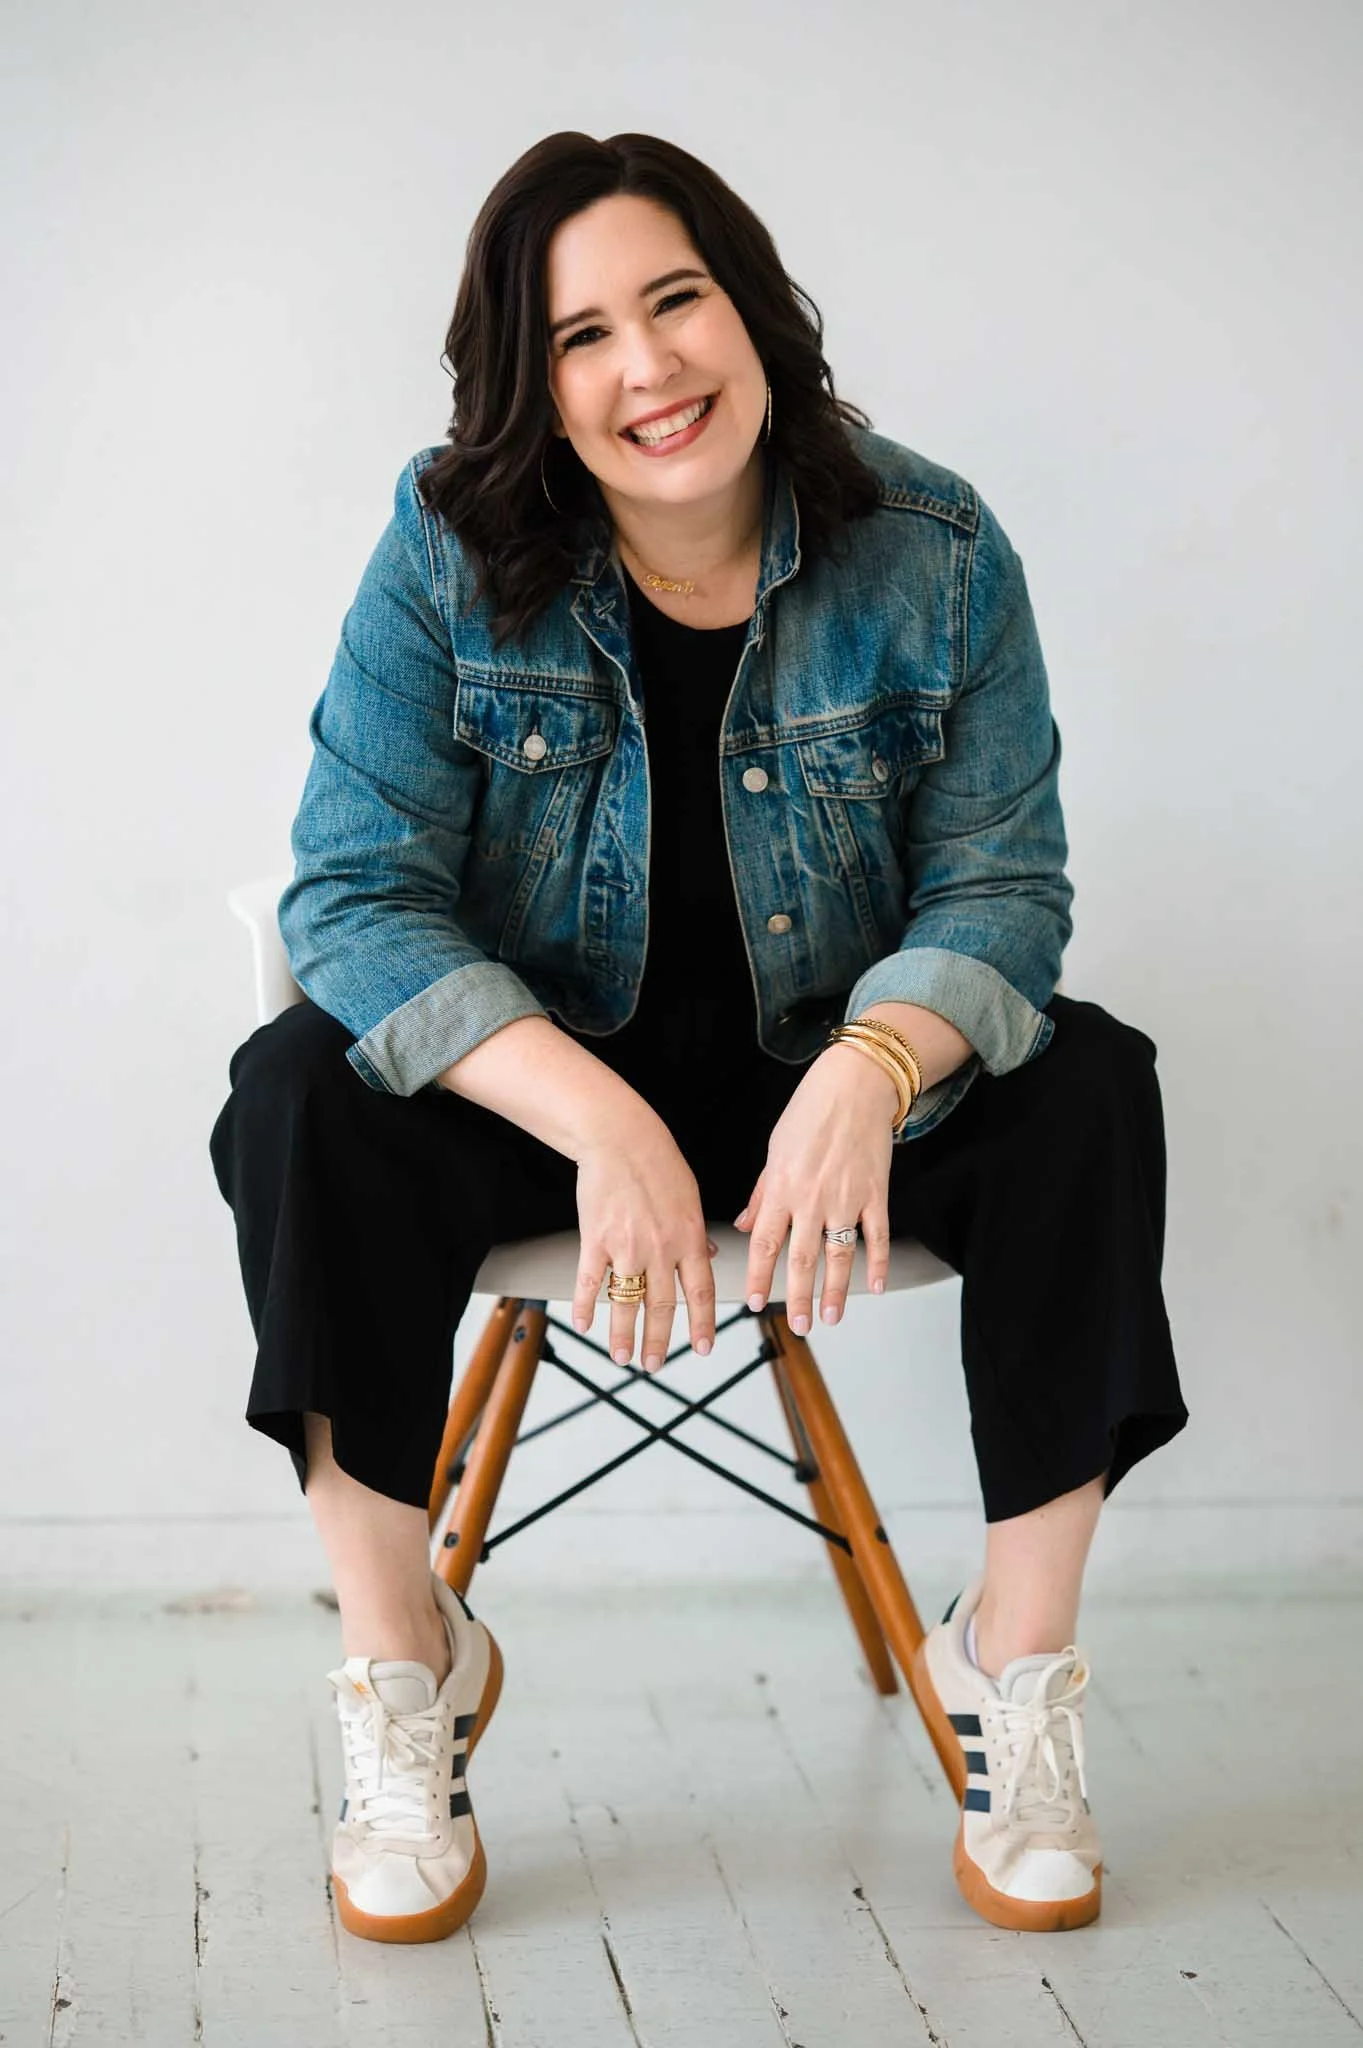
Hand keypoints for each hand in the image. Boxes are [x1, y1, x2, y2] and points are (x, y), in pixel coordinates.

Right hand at [570, 1108, 717, 1370]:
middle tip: (656, 1365)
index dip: (703, 1324)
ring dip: (624, 1335)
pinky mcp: (596, 1240)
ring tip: (622, 1357)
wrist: (620, 1138)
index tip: (703, 1348)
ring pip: (627, 1303)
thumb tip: (710, 1254)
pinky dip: (587, 1307)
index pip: (701, 1291)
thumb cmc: (656, 1160)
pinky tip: (585, 1325)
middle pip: (662, 1306)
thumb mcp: (690, 1195)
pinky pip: (591, 1283)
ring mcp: (627, 1247)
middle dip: (660, 1341)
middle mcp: (661, 1248)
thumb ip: (698, 1231)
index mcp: (689, 1237)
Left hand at [734, 1046, 895, 1331]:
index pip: (764, 1242)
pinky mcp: (876, 1194)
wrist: (855, 1084)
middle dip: (796, 1297)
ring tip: (830, 1317)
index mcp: (781, 1187)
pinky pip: (877, 1237)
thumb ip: (762, 1193)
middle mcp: (812, 1198)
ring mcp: (847, 1198)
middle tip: (797, 1325)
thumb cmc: (811, 1112)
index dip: (757, 1276)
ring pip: (839, 1256)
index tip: (753, 1302)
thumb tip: (743, 1225)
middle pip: (801, 1259)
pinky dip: (877, 1264)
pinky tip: (873, 1287)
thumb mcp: (775, 1151)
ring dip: (834, 1291)